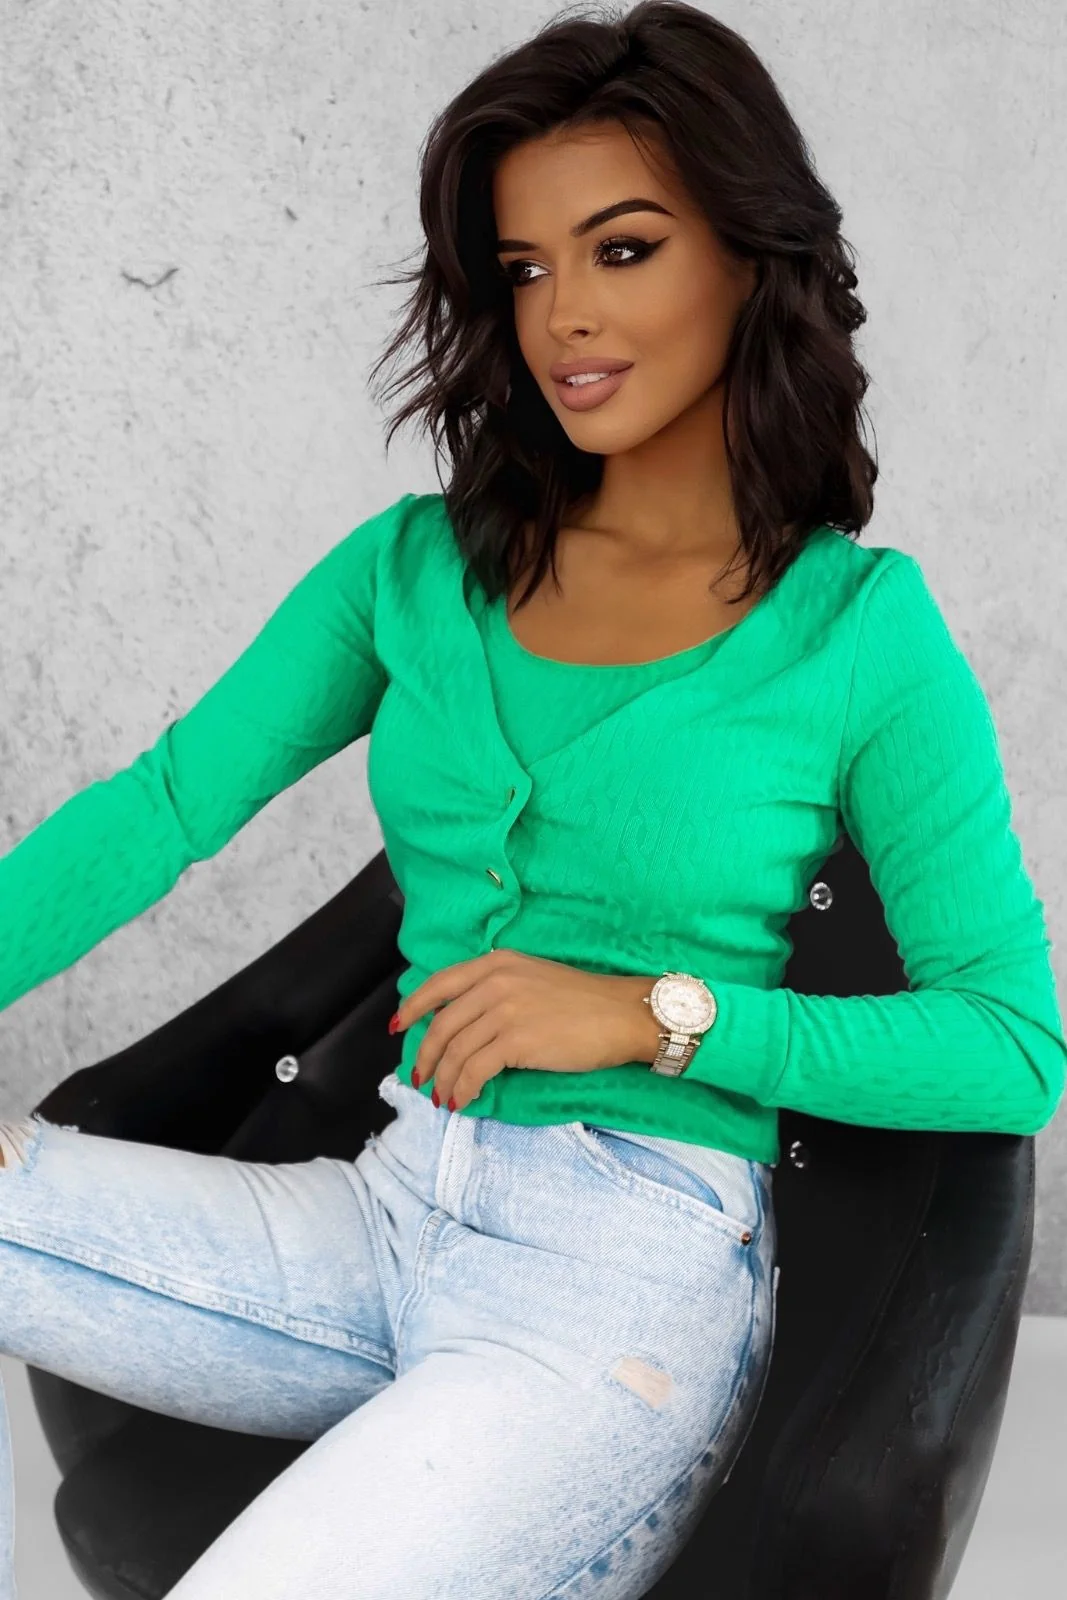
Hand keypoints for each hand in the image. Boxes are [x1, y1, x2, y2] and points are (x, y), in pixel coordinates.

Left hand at [393, 950, 652, 1111]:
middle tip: (420, 1077)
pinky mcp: (517, 1040)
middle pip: (442, 1023)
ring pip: (455, 1050)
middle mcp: (495, 981)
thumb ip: (497, 990)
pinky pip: (475, 1069)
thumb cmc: (584, 1001)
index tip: (399, 1028)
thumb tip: (465, 1023)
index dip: (413, 1007)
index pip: (439, 983)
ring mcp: (505, 1009)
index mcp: (497, 963)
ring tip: (442, 1096)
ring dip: (443, 1078)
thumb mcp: (532, 979)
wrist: (621, 1014)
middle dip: (426, 1055)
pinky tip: (463, 1100)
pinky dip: (463, 1088)